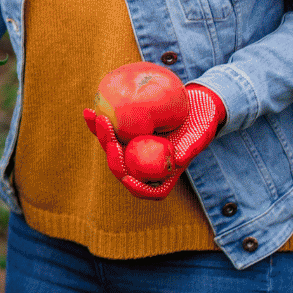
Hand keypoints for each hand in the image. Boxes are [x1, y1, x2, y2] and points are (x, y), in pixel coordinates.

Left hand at [83, 83, 225, 199]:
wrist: (196, 103)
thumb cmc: (203, 121)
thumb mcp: (202, 133)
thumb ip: (192, 146)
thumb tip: (179, 160)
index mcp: (163, 172)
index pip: (148, 188)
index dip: (136, 188)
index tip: (127, 178)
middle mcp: (145, 162)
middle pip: (123, 166)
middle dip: (111, 152)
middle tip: (109, 133)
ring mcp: (135, 147)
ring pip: (112, 147)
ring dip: (101, 134)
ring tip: (96, 117)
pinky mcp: (127, 131)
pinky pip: (111, 129)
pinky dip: (99, 122)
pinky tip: (89, 111)